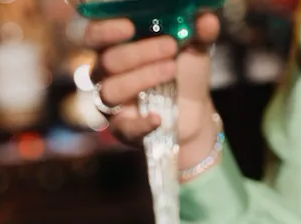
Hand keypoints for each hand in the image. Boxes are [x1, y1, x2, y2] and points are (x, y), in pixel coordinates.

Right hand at [85, 16, 219, 166]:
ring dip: (142, 78)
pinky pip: (124, 127)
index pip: (94, 36)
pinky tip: (157, 118)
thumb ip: (199, 30)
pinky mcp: (122, 128)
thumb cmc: (185, 71)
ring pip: (110, 91)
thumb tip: (206, 18)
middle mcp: (106, 74)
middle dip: (139, 52)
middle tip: (171, 47)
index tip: (129, 27)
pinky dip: (141, 123)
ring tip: (171, 71)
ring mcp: (111, 103)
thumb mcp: (195, 46)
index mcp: (116, 47)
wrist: (195, 110)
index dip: (104, 30)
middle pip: (107, 61)